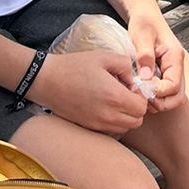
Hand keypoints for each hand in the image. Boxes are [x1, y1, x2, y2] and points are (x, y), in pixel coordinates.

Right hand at [34, 48, 149, 133]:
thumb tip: (134, 81)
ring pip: (124, 128)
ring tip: (114, 100)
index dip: (141, 97)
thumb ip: (126, 65)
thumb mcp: (104, 57)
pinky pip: (110, 131)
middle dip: (136, 108)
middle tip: (125, 94)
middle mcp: (107, 115)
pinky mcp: (88, 128)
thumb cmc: (74, 66)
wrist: (47, 80)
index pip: (142, 107)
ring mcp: (97, 125)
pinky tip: (104, 107)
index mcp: (114, 96)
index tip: (131, 87)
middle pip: (136, 121)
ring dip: (125, 116)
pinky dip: (113, 122)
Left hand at [129, 8, 186, 112]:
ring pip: (172, 97)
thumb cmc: (144, 23)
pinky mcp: (165, 74)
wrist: (145, 15)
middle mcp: (177, 67)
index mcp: (175, 57)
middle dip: (160, 102)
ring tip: (140, 96)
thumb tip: (146, 79)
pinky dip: (155, 97)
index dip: (158, 92)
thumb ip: (145, 56)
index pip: (173, 85)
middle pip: (177, 96)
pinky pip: (165, 93)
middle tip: (141, 98)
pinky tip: (141, 91)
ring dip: (158, 102)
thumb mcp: (142, 35)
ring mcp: (172, 72)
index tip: (142, 89)